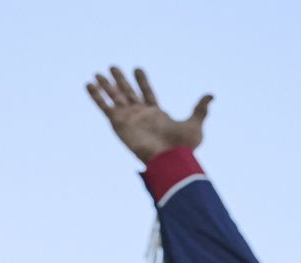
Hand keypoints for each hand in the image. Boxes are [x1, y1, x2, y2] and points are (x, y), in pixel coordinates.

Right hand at [86, 66, 211, 164]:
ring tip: (98, 73)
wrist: (169, 159)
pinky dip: (96, 95)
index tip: (137, 69)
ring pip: (114, 97)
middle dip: (120, 80)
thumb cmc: (183, 146)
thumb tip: (211, 95)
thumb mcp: (194, 123)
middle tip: (113, 67)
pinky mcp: (118, 122)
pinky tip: (89, 84)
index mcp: (156, 114)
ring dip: (106, 85)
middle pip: (128, 92)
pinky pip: (104, 106)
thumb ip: (200, 108)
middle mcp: (140, 115)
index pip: (147, 93)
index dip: (142, 81)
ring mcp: (128, 118)